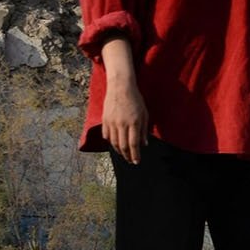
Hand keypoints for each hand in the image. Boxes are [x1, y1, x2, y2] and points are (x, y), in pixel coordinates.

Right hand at [99, 38, 148, 164]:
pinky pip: (106, 135)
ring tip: (124, 155)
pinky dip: (110, 142)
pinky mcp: (104, 119)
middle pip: (122, 145)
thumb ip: (144, 130)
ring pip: (113, 142)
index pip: (133, 144)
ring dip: (118, 151)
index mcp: (134, 122)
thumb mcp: (145, 114)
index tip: (136, 162)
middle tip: (130, 161)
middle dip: (127, 156)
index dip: (135, 154)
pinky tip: (115, 145)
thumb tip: (144, 144)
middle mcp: (122, 124)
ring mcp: (111, 122)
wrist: (120, 87)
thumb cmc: (136, 100)